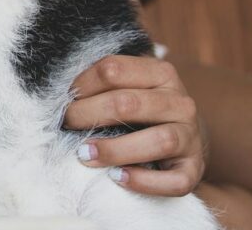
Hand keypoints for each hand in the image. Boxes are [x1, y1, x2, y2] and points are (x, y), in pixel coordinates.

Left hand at [64, 55, 204, 196]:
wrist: (186, 138)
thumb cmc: (144, 111)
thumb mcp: (130, 86)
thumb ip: (104, 83)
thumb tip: (58, 89)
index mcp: (161, 73)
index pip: (114, 70)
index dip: (82, 84)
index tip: (63, 99)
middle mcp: (180, 102)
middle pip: (129, 103)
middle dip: (89, 114)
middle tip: (66, 124)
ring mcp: (190, 137)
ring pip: (158, 140)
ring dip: (115, 149)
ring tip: (84, 155)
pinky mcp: (193, 169)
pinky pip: (174, 180)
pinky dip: (144, 181)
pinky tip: (117, 178)